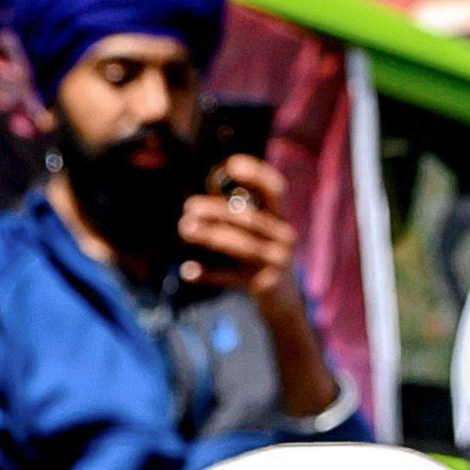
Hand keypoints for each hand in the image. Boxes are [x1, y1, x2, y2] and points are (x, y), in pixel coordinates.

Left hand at [174, 151, 298, 296]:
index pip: (276, 190)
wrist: (284, 304)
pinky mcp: (265, 284)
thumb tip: (198, 205)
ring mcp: (276, 261)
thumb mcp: (257, 237)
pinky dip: (208, 274)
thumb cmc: (262, 261)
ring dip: (210, 235)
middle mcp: (283, 237)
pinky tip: (188, 271)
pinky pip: (231, 277)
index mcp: (280, 219)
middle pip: (249, 219)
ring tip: (185, 228)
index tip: (232, 165)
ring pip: (240, 245)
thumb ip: (237, 220)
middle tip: (189, 207)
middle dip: (217, 210)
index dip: (257, 175)